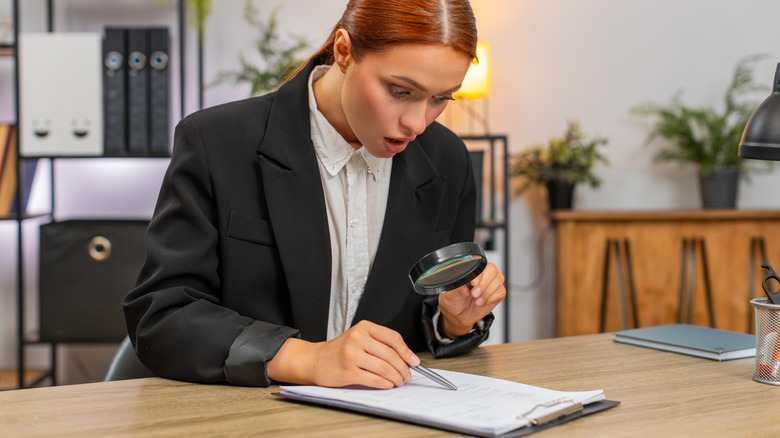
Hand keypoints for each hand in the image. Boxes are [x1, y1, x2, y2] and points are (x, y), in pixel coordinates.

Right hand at [267, 320, 419, 388]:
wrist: (315, 360)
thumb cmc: (340, 351)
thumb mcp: (359, 338)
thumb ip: (379, 344)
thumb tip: (406, 358)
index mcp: (364, 327)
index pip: (393, 338)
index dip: (407, 352)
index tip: (414, 362)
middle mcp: (358, 338)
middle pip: (390, 355)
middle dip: (403, 368)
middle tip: (407, 376)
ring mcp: (352, 354)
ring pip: (384, 368)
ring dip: (395, 378)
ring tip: (398, 382)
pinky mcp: (348, 371)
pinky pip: (374, 379)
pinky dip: (385, 384)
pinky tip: (387, 385)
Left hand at [437, 261, 505, 337]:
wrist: (458, 315)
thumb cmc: (453, 300)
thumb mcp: (450, 295)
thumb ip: (457, 290)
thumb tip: (464, 288)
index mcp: (470, 270)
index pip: (480, 265)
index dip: (479, 274)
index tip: (473, 283)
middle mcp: (483, 274)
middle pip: (493, 269)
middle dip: (484, 283)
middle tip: (474, 294)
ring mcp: (491, 283)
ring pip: (498, 279)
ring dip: (487, 292)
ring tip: (476, 300)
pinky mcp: (497, 293)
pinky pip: (501, 291)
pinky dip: (491, 298)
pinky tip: (482, 302)